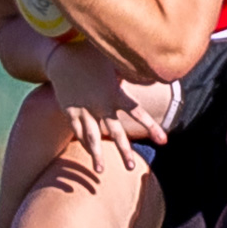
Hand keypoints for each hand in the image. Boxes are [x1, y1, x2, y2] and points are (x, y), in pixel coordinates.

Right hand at [45, 40, 170, 175]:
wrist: (62, 56)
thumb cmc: (93, 57)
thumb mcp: (114, 62)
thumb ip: (133, 72)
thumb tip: (155, 73)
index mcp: (115, 93)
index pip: (137, 112)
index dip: (151, 127)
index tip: (164, 141)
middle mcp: (100, 104)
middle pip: (115, 130)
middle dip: (124, 149)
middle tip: (131, 167)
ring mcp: (84, 109)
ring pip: (92, 136)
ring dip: (97, 154)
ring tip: (101, 171)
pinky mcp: (70, 111)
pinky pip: (77, 131)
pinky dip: (83, 143)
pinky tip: (90, 154)